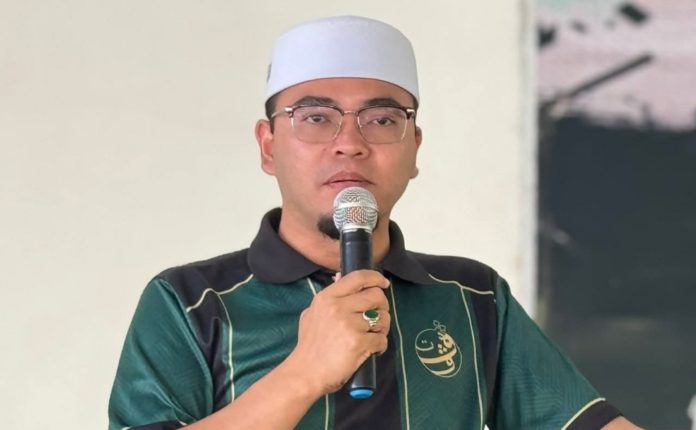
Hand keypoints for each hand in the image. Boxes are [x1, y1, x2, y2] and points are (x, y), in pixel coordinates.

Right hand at [285, 270, 390, 396]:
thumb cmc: (309, 345)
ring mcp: (349, 325)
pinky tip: (371, 350)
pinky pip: (381, 339)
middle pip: (376, 296)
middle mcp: (338, 307)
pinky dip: (380, 346)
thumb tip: (340, 276)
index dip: (375, 277)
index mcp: (327, 298)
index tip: (383, 283)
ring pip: (382, 318)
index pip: (357, 277)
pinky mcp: (359, 342)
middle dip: (382, 306)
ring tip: (373, 335)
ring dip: (383, 327)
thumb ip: (329, 296)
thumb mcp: (312, 313)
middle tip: (377, 318)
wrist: (305, 373)